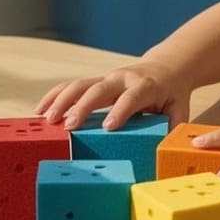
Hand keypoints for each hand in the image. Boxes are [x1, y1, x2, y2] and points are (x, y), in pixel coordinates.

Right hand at [36, 60, 191, 130]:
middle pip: (99, 89)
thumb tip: (163, 151)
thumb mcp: (179, 110)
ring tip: (47, 120)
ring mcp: (106, 78)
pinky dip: (54, 96)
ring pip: (79, 84)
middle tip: (68, 126)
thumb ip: (173, 128)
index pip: (131, 97)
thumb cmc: (171, 95)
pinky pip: (71, 86)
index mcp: (145, 86)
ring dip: (61, 101)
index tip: (107, 127)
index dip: (120, 111)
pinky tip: (40, 110)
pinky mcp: (94, 81)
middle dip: (82, 107)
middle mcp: (122, 79)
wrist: (165, 68)